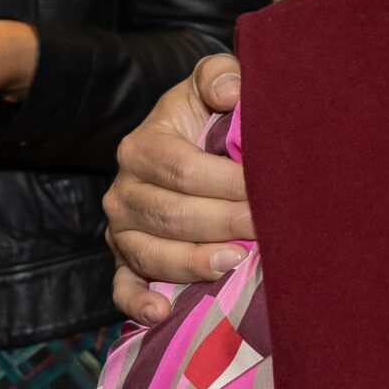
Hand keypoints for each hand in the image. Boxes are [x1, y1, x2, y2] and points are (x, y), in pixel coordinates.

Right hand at [106, 53, 250, 325]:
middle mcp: (125, 190)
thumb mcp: (211, 83)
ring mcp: (122, 229)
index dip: (226, 183)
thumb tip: (229, 92)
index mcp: (143, 146)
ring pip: (150, 253)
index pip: (182, 170)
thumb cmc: (207, 115)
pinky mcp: (124, 259)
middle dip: (222, 223)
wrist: (184, 141)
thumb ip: (219, 76)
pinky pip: (123, 286)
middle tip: (267, 229)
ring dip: (192, 263)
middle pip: (171, 214)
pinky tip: (164, 313)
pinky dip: (139, 303)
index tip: (266, 192)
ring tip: (233, 263)